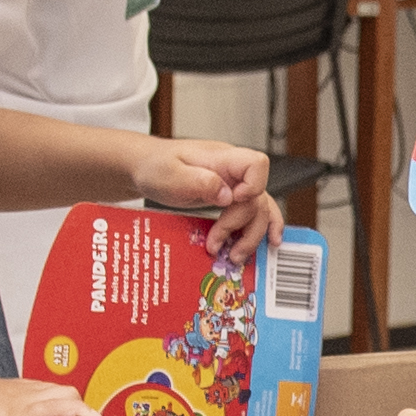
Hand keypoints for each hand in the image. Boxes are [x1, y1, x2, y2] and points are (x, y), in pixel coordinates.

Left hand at [128, 138, 283, 260]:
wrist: (145, 167)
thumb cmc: (155, 166)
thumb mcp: (170, 174)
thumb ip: (199, 181)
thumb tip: (228, 195)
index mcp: (221, 159)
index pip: (256, 165)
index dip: (252, 187)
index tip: (232, 203)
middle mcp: (233, 172)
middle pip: (257, 198)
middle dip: (240, 227)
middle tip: (218, 247)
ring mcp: (233, 185)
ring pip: (259, 210)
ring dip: (251, 235)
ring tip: (235, 255)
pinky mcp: (230, 198)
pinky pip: (255, 212)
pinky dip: (264, 226)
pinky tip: (270, 241)